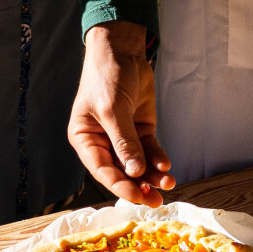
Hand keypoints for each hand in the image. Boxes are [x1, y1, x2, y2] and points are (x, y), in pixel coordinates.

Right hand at [69, 22, 172, 205]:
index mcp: (85, 139)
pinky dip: (158, 159)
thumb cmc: (106, 77)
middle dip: (139, 186)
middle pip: (121, 171)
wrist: (123, 51)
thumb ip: (124, 141)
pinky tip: (166, 166)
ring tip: (168, 184)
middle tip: (156, 200)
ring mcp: (123, 137)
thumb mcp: (113, 110)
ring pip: (138, 164)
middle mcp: (103, 142)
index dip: (119, 186)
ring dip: (152, 176)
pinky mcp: (140, 129)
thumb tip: (135, 171)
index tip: (137, 196)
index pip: (102, 170)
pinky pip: (150, 150)